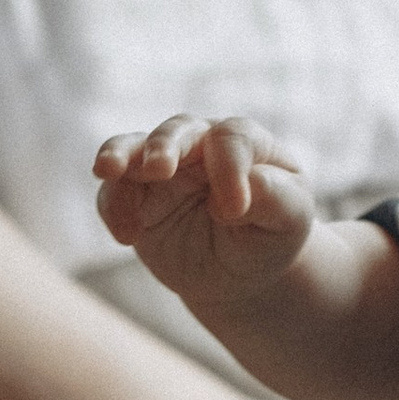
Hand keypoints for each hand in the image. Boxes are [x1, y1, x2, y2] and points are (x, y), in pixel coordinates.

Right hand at [95, 115, 312, 309]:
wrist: (243, 270)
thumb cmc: (272, 232)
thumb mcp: (290, 217)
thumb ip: (273, 197)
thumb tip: (233, 196)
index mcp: (244, 142)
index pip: (231, 138)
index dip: (229, 169)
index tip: (235, 211)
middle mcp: (199, 146)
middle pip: (178, 129)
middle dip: (164, 145)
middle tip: (159, 168)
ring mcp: (163, 170)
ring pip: (133, 148)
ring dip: (120, 156)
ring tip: (108, 171)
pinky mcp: (136, 199)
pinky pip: (113, 193)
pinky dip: (112, 207)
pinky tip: (126, 235)